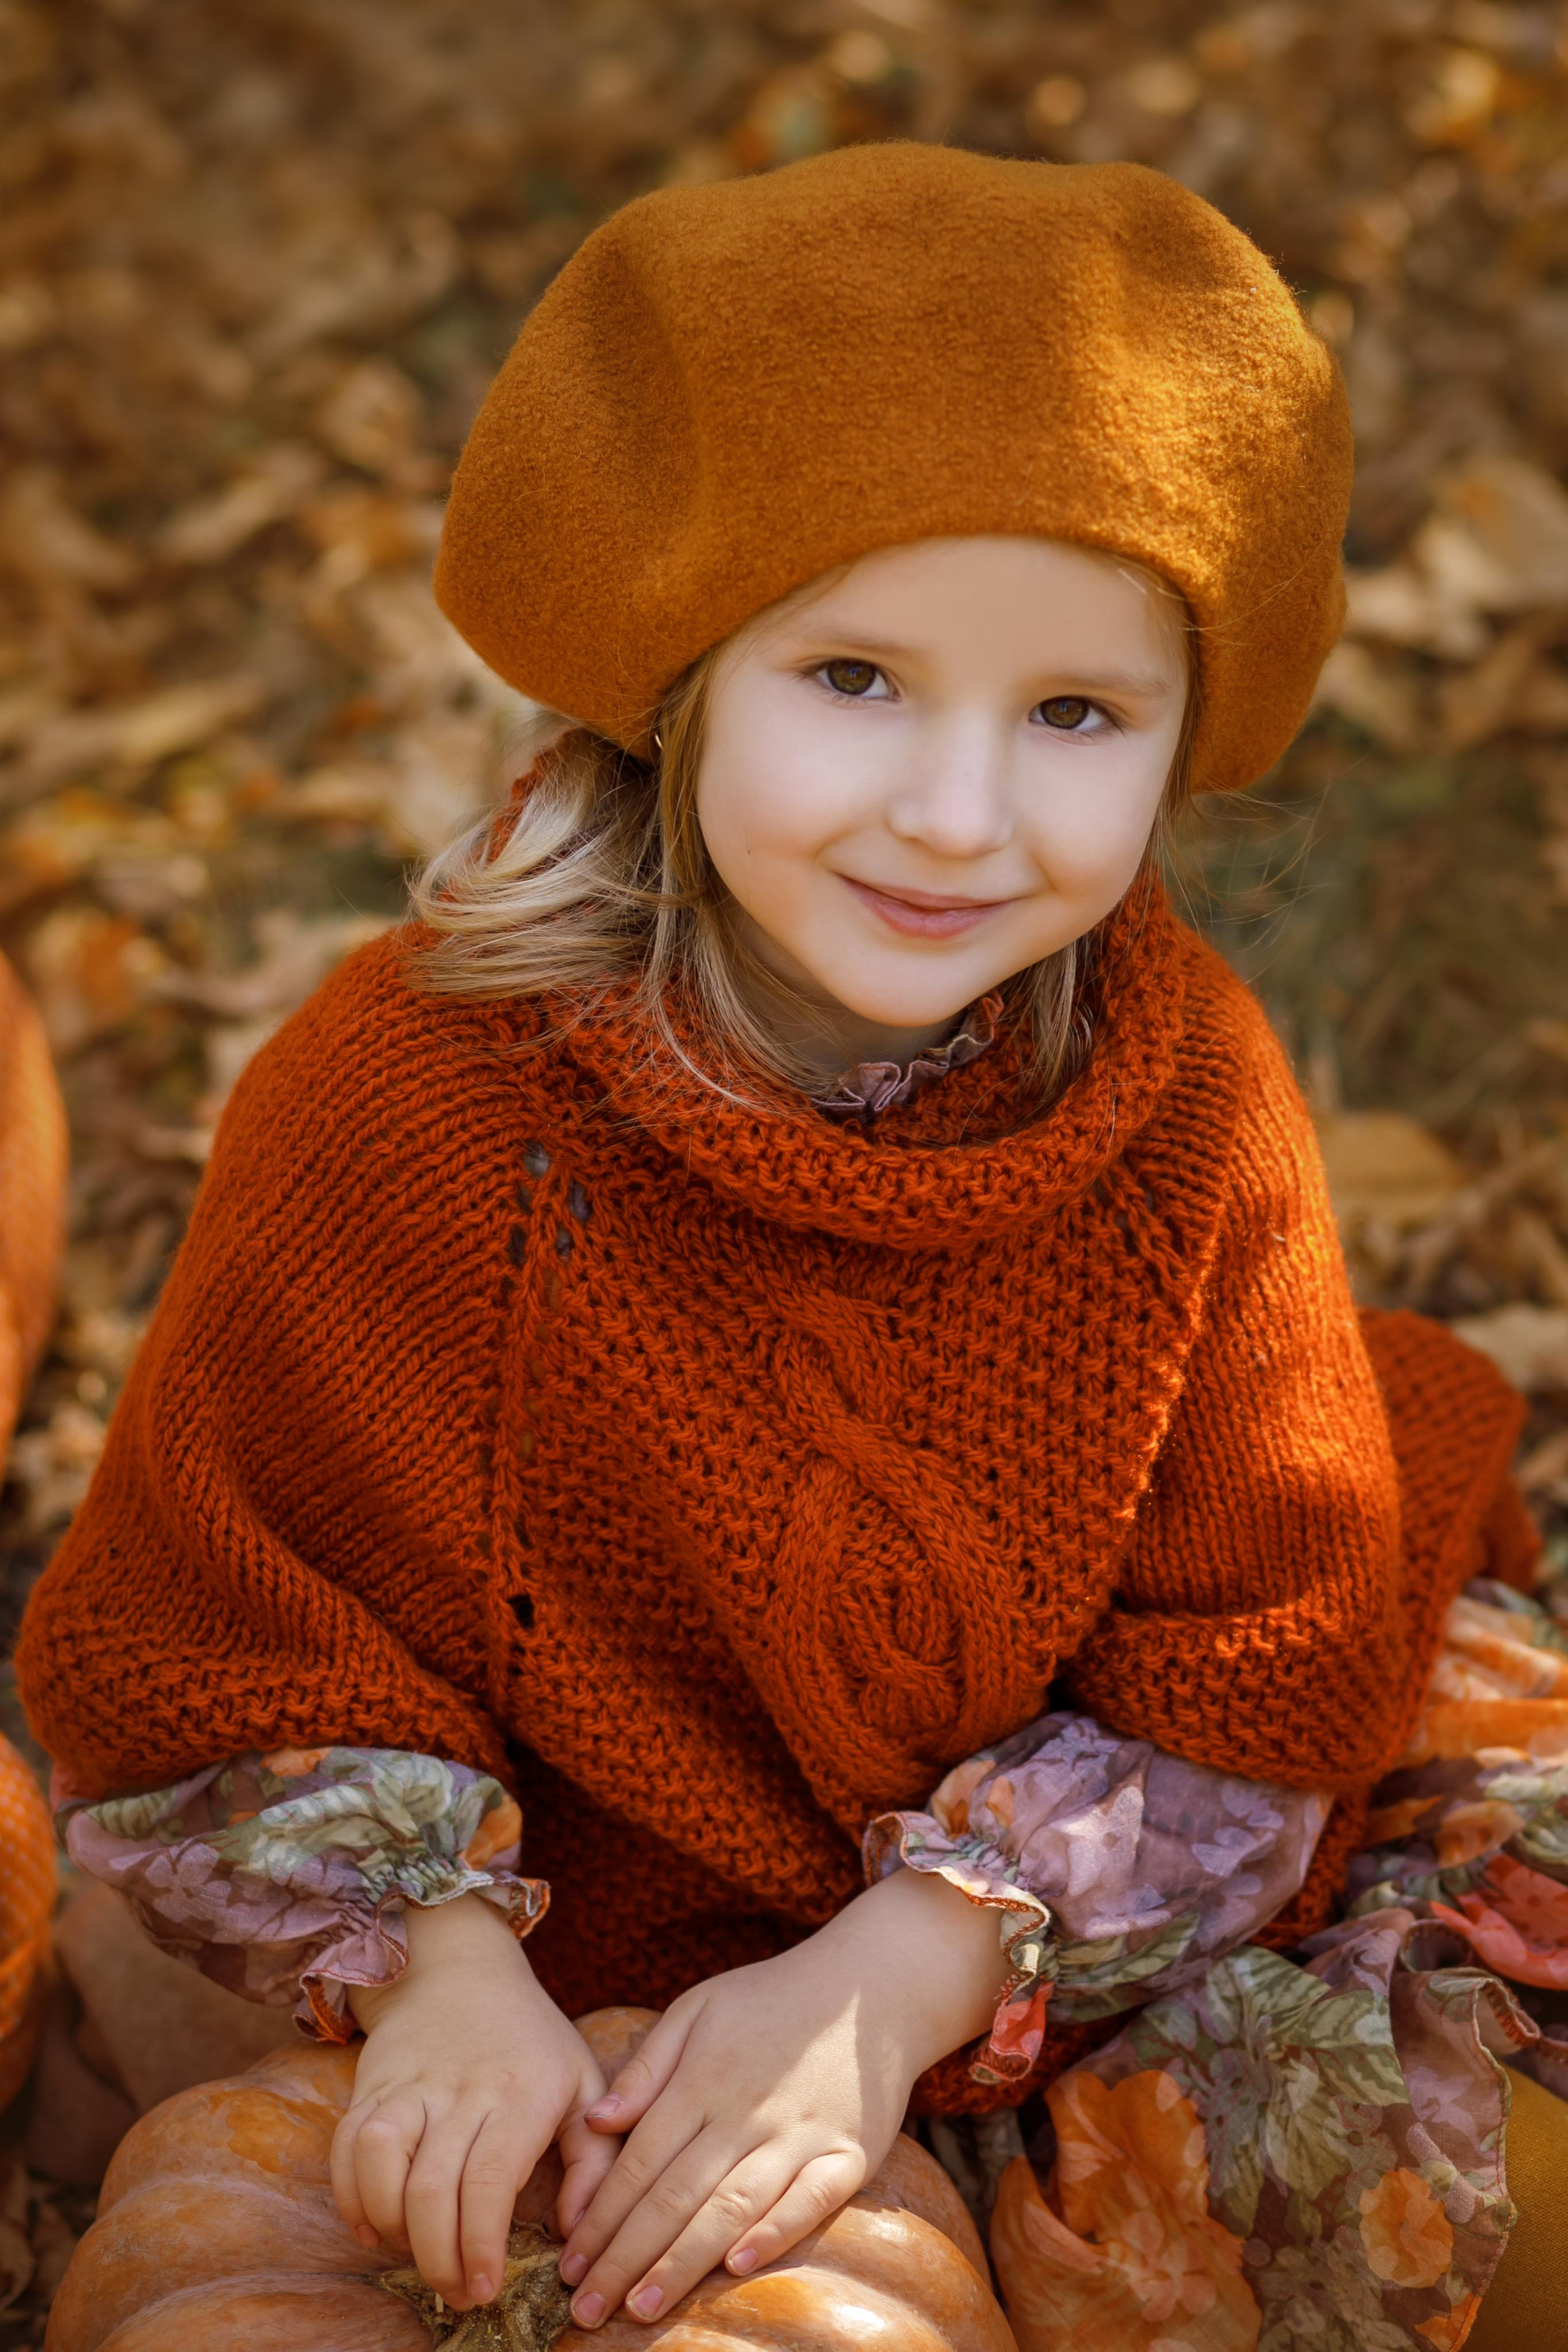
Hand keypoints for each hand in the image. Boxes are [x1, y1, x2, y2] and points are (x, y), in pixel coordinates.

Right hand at [330, 1894, 615, 2309]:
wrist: (459, 1968)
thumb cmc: (531, 2039)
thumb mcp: (582, 2081)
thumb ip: (595, 2159)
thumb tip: (580, 2231)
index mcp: (521, 2092)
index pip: (490, 2180)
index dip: (480, 2243)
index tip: (485, 2288)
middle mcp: (461, 2088)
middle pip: (432, 2187)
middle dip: (438, 2257)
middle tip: (456, 2291)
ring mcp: (409, 2084)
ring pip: (380, 2162)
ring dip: (391, 2225)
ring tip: (417, 2251)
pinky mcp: (370, 2085)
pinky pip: (345, 2147)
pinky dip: (350, 2196)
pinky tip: (375, 2228)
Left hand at [558, 1865, 1007, 2327]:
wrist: (872, 1985)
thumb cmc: (772, 1999)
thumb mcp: (698, 2007)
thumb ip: (647, 2066)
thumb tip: (597, 2122)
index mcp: (702, 2078)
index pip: (639, 2160)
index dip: (600, 2216)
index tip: (568, 2262)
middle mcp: (746, 2111)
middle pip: (676, 2194)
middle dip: (626, 2257)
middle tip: (587, 2307)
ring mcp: (801, 2134)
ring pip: (732, 2207)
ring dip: (683, 2262)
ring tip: (642, 2309)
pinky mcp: (851, 2154)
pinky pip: (810, 2202)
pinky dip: (774, 2233)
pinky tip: (737, 2267)